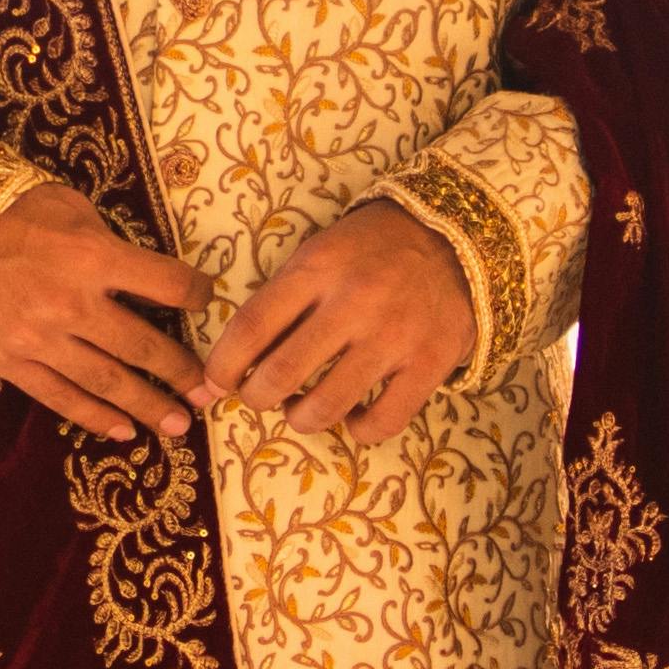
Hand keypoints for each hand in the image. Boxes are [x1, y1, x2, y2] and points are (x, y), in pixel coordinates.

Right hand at [0, 181, 210, 439]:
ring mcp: (41, 340)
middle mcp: (73, 304)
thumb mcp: (70, 206)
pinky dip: (96, 418)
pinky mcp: (13, 364)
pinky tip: (124, 432)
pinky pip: (61, 399)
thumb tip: (144, 272)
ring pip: (108, 383)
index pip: (167, 284)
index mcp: (93, 257)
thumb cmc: (10, 212)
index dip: (196, 294)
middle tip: (208, 392)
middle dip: (182, 372)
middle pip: (144, 346)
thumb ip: (109, 239)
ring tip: (178, 426)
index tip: (205, 302)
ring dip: (148, 407)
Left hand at [195, 202, 472, 443]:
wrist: (453, 238)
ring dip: (300, 419)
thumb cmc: (371, 250)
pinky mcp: (430, 364)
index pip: (251, 327)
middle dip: (256, 398)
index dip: (223, 366)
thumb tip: (234, 362)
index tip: (215, 383)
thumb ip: (281, 302)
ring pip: (325, 407)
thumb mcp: (319, 254)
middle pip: (280, 374)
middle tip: (260, 397)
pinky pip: (382, 423)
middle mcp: (354, 303)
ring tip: (302, 408)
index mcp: (318, 269)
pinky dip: (357, 430)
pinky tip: (353, 414)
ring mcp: (395, 336)